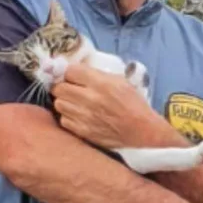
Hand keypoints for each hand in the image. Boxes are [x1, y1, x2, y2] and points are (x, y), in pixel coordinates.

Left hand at [53, 66, 173, 152]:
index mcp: (101, 83)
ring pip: (59, 104)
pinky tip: (78, 117)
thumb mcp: (120, 81)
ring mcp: (85, 117)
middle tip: (71, 90)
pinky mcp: (83, 132)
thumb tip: (76, 72)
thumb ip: (97, 75)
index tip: (75, 77)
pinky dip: (68, 118)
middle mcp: (90, 99)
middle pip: (59, 87)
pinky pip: (64, 120)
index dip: (71, 73)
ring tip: (75, 104)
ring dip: (65, 102)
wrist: (143, 132)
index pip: (70, 71)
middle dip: (63, 87)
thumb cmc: (133, 105)